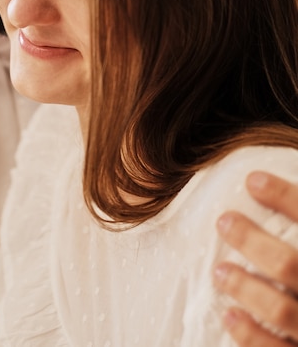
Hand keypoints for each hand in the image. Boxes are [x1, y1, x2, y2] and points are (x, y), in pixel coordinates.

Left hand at [214, 172, 297, 344]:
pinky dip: (251, 335)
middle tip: (224, 221)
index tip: (252, 179)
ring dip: (246, 288)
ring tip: (220, 271)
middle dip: (253, 242)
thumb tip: (263, 182)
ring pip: (282, 310)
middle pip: (290, 265)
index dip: (285, 197)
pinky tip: (229, 315)